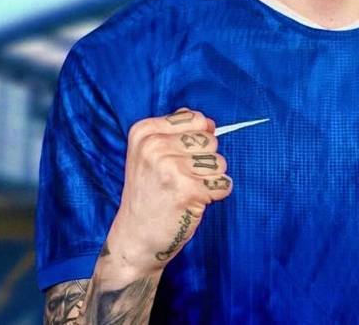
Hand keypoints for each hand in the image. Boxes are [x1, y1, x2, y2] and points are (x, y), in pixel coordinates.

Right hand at [104, 107, 232, 278]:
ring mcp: (170, 168)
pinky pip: (224, 184)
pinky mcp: (187, 191)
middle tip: (181, 180)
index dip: (197, 139)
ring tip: (186, 191)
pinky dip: (215, 195)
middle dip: (204, 161)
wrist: (134, 240)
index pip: (197, 119)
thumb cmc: (149, 195)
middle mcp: (155, 146)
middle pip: (210, 140)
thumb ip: (178, 131)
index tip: (178, 158)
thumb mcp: (150, 154)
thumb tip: (210, 123)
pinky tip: (193, 203)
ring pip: (219, 162)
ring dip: (210, 179)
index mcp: (145, 132)